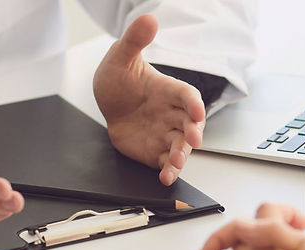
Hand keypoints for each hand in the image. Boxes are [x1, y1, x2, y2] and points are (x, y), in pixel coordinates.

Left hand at [94, 14, 206, 185]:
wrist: (109, 102)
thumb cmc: (121, 78)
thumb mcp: (122, 56)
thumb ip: (135, 40)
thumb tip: (148, 18)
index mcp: (169, 90)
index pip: (188, 96)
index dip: (194, 102)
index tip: (196, 109)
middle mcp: (172, 113)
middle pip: (190, 124)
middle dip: (193, 133)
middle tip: (193, 140)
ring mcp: (166, 133)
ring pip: (181, 146)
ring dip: (181, 156)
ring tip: (176, 163)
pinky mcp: (156, 151)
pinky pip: (166, 163)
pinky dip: (168, 171)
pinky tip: (165, 177)